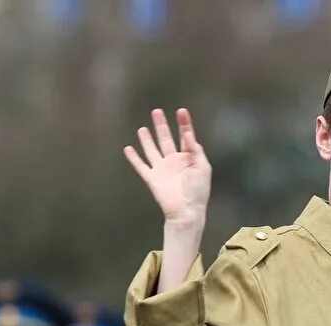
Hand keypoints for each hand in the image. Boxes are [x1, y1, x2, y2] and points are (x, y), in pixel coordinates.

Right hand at [124, 108, 211, 228]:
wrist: (186, 210)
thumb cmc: (198, 191)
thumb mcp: (203, 168)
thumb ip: (196, 150)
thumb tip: (189, 134)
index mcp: (189, 158)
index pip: (185, 137)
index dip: (184, 123)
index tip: (181, 110)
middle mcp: (174, 161)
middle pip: (166, 139)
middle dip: (161, 125)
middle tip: (156, 111)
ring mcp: (162, 169)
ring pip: (152, 150)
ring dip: (147, 139)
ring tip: (142, 128)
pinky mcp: (152, 178)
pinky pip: (140, 166)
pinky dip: (133, 158)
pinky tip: (128, 148)